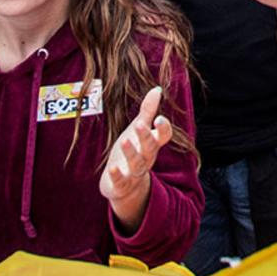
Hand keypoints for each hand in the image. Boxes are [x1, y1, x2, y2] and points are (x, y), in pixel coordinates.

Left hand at [100, 85, 173, 229]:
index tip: (159, 118)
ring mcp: (134, 172)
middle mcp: (146, 158)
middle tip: (139, 124)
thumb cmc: (134, 151)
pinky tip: (112, 168)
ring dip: (131, 153)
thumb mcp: (138, 129)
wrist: (125, 186)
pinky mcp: (121, 184)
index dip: (163, 128)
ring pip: (137, 164)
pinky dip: (117, 175)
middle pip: (150, 148)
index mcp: (151, 144)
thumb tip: (157, 89)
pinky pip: (121, 181)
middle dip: (146, 137)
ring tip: (124, 141)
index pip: (164, 136)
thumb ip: (148, 111)